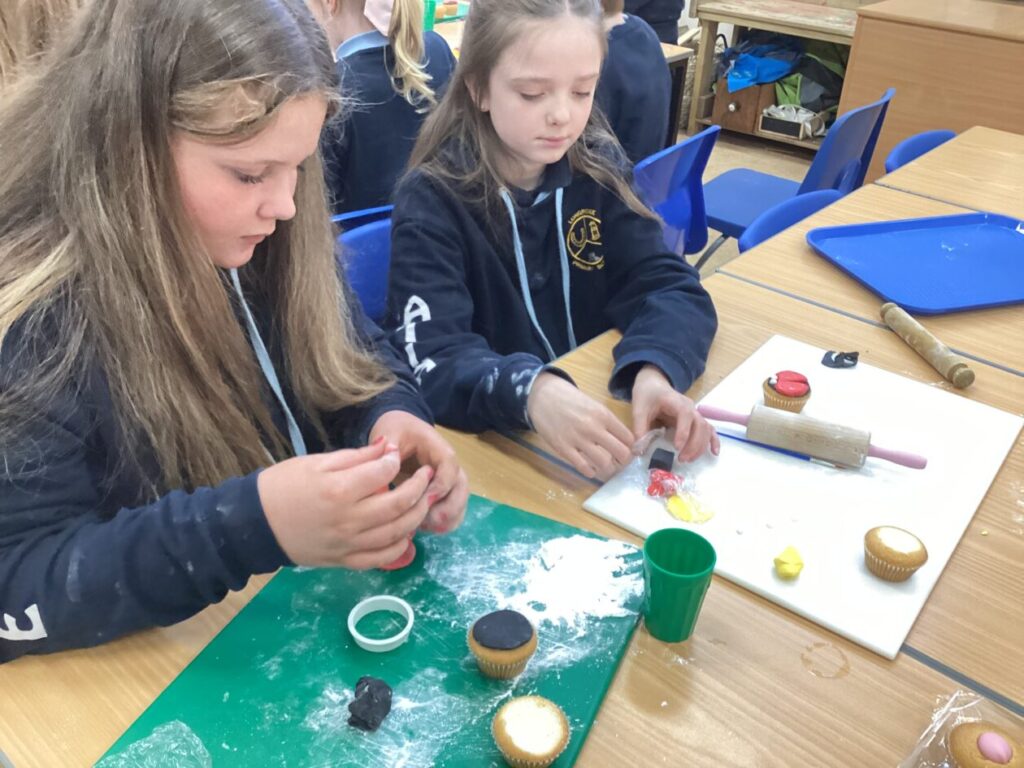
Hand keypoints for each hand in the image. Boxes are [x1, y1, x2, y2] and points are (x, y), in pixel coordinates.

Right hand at [257, 439, 432, 568]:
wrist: (255, 523)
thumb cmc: (284, 486)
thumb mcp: (317, 461)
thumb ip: (357, 456)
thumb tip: (389, 446)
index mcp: (339, 490)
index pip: (383, 473)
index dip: (395, 461)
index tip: (395, 454)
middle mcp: (348, 520)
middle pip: (399, 505)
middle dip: (419, 488)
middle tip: (426, 476)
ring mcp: (348, 544)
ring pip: (397, 533)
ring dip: (417, 516)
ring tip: (423, 501)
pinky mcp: (345, 561)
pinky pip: (382, 558)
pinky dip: (401, 545)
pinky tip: (407, 531)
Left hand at [369, 411, 468, 534]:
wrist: (400, 429)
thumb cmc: (395, 430)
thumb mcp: (389, 432)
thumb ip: (389, 445)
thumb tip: (390, 458)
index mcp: (437, 446)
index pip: (449, 464)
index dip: (441, 483)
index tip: (425, 498)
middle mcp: (448, 463)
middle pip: (461, 485)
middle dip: (449, 507)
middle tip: (429, 522)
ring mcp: (448, 478)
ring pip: (460, 500)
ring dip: (448, 517)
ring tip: (426, 527)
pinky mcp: (444, 491)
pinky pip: (453, 509)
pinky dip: (445, 522)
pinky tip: (427, 529)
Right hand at [527, 372, 633, 480]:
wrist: (542, 396)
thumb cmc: (569, 400)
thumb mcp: (593, 405)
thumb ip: (607, 421)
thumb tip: (623, 441)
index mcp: (603, 415)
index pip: (628, 437)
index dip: (631, 447)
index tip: (630, 452)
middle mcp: (593, 428)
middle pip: (621, 452)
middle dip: (623, 461)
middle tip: (620, 462)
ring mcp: (578, 439)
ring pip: (604, 463)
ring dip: (607, 468)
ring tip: (605, 467)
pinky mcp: (563, 448)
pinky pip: (583, 467)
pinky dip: (590, 471)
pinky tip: (590, 468)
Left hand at [631, 365, 718, 461]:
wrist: (654, 384)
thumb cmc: (647, 395)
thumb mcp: (638, 409)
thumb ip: (639, 428)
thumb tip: (639, 450)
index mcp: (676, 402)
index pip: (685, 415)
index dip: (684, 431)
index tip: (677, 447)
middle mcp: (690, 407)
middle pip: (699, 425)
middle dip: (693, 444)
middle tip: (681, 459)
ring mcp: (695, 413)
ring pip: (705, 429)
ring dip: (700, 446)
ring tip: (688, 460)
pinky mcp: (695, 420)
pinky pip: (709, 429)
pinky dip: (713, 441)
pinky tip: (714, 453)